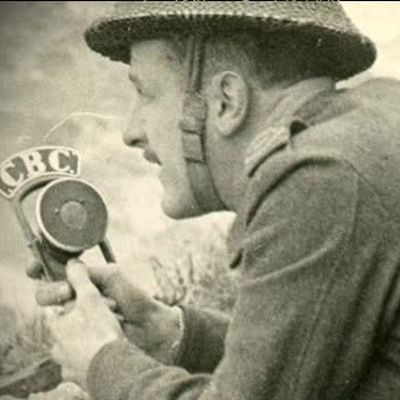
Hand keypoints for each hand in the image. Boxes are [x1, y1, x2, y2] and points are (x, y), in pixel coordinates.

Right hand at [28, 259, 182, 363]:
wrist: (148, 325)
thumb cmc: (133, 298)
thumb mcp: (111, 276)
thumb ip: (87, 272)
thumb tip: (68, 264)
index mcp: (81, 279)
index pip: (51, 272)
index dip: (38, 268)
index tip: (34, 267)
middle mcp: (74, 297)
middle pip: (45, 293)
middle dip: (53, 291)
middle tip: (69, 292)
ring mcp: (75, 317)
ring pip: (54, 314)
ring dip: (77, 308)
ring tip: (106, 307)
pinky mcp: (79, 336)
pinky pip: (64, 332)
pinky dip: (83, 324)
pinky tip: (105, 320)